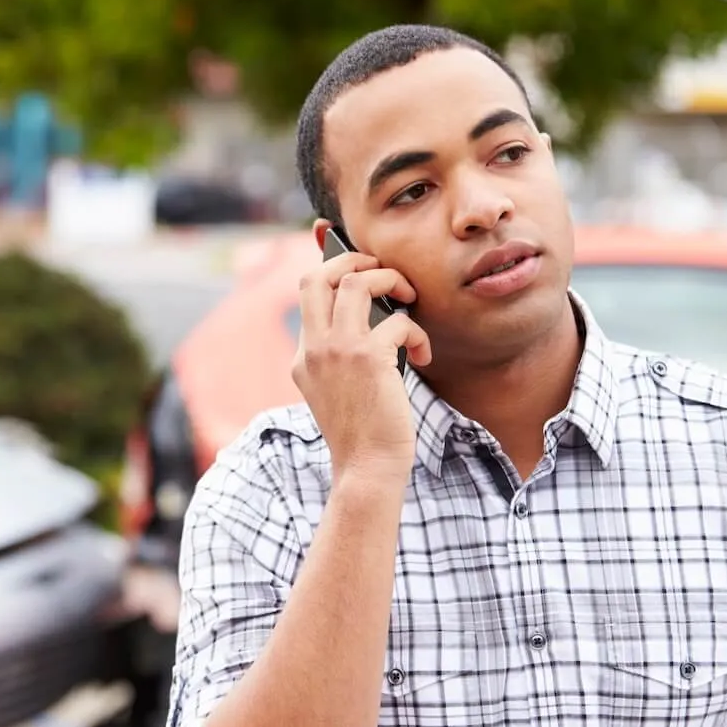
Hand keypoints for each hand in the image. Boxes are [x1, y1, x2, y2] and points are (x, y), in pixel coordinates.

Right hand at [292, 252, 431, 484]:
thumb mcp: (337, 390)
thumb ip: (341, 355)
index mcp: (304, 357)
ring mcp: (337, 351)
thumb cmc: (362, 432)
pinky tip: (422, 356)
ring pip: (357, 282)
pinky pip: (398, 320)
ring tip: (409, 299)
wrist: (367, 467)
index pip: (308, 293)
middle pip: (318, 276)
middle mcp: (314, 348)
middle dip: (352, 259)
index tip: (359, 268)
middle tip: (382, 271)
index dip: (333, 271)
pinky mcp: (368, 358)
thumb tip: (376, 316)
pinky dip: (417, 333)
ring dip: (390, 281)